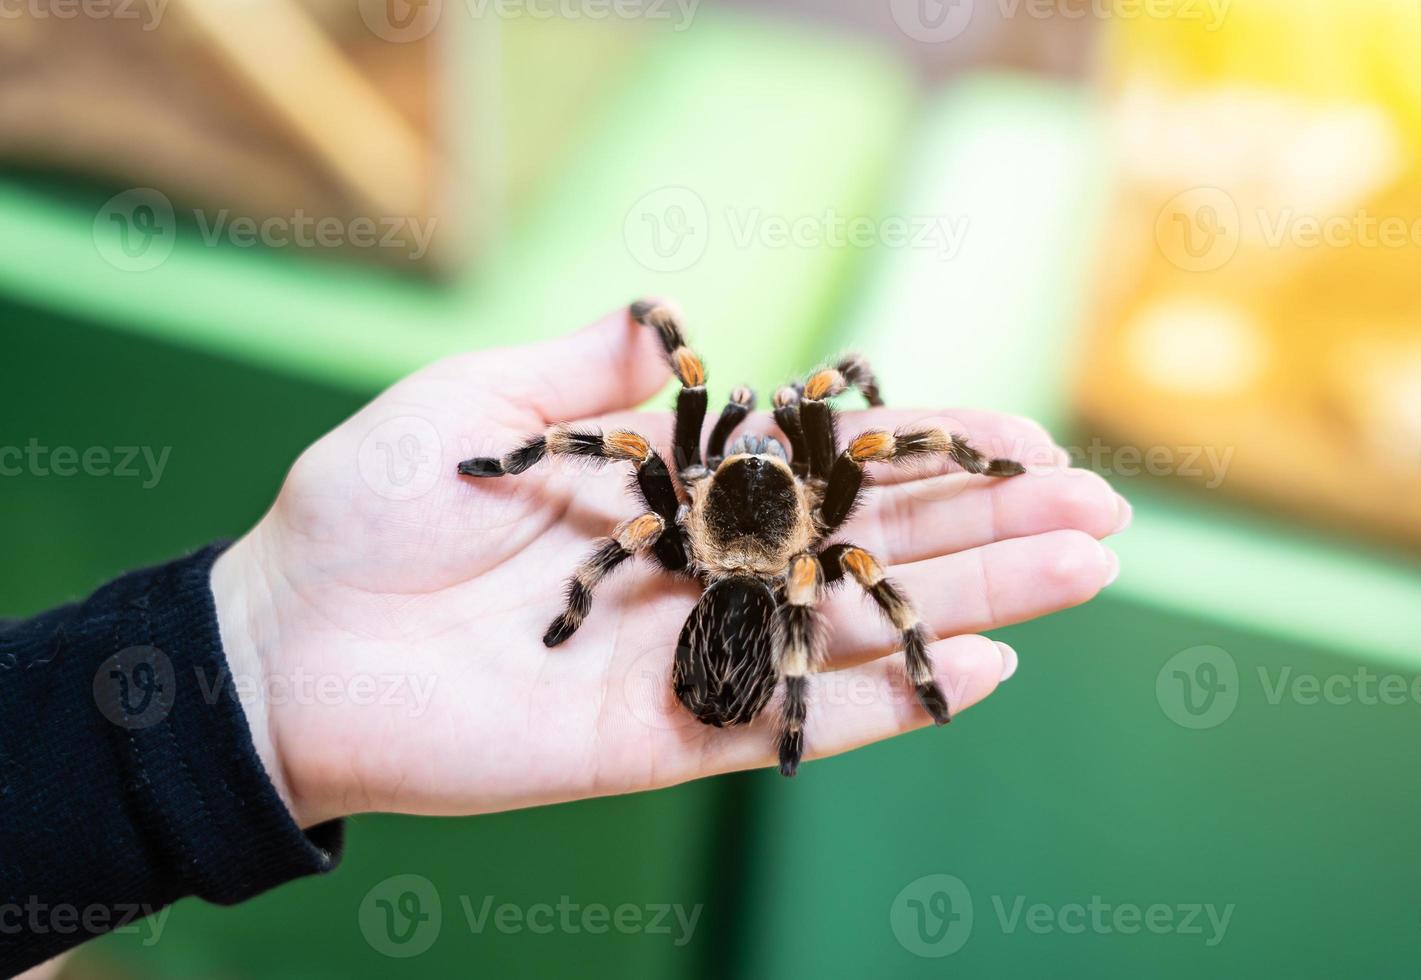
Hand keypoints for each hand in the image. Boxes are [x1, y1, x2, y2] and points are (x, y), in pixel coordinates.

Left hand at [211, 305, 1128, 826]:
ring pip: (859, 625)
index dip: (921, 450)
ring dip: (976, 601)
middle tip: (1100, 512)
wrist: (292, 645)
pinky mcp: (672, 731)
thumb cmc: (367, 514)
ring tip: (1084, 572)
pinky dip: (892, 702)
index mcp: (671, 485)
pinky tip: (989, 672)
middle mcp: (703, 566)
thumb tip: (681, 321)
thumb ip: (584, 372)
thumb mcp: (475, 409)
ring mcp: (697, 650)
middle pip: (869, 544)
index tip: (1018, 432)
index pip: (823, 464)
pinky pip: (800, 715)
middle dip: (987, 525)